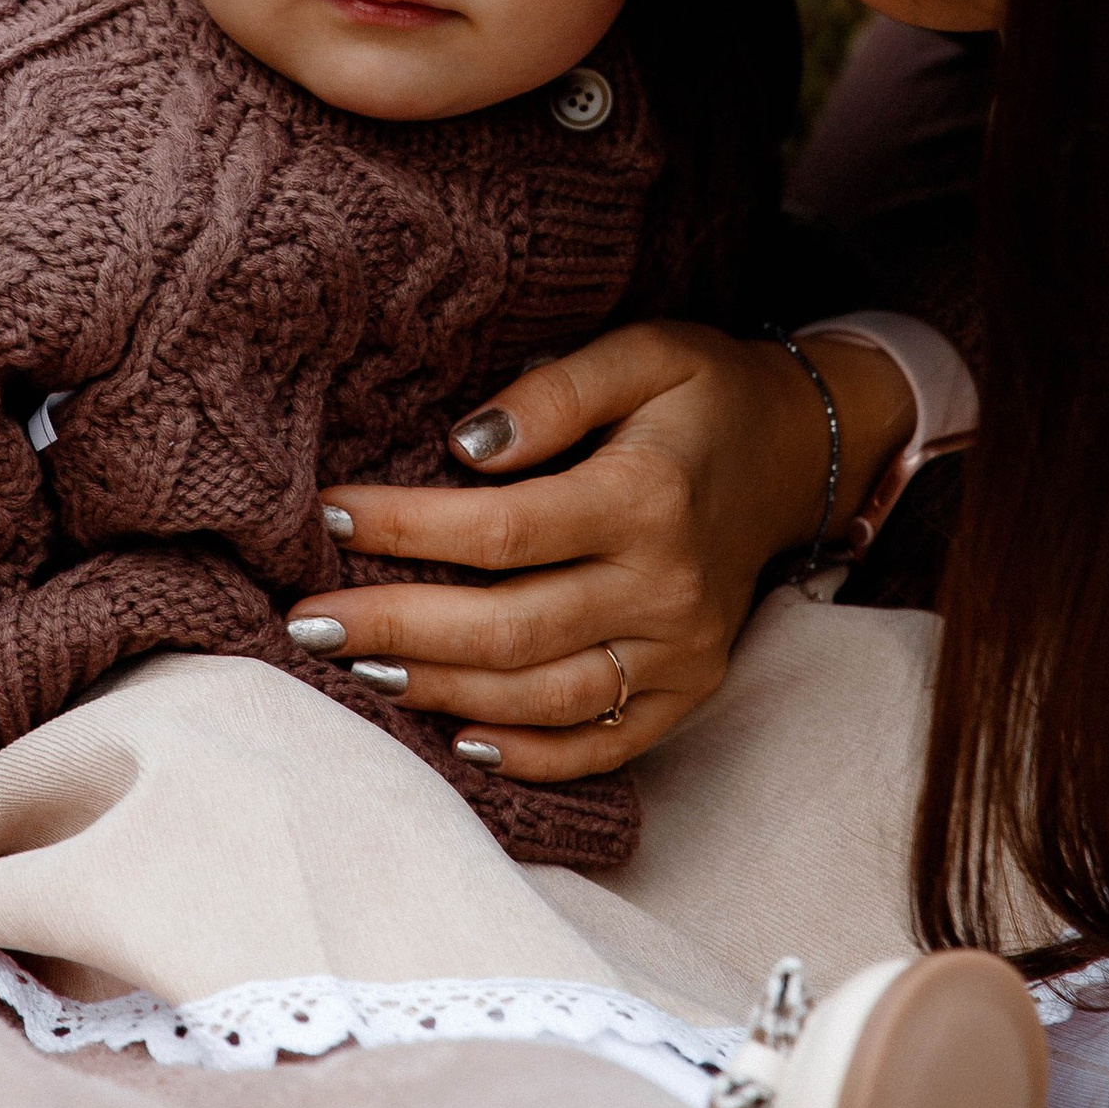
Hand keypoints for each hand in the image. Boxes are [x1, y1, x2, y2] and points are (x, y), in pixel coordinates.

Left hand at [297, 323, 913, 781]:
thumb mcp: (642, 352)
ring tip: (355, 671)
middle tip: (307, 621)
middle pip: (510, 628)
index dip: (408, 529)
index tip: (330, 515)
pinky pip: (604, 745)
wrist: (801, 450)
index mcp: (648, 495)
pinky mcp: (690, 689)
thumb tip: (463, 448)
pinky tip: (457, 742)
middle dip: (396, 630)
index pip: (504, 529)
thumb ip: (554, 394)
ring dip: (442, 691)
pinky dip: (528, 755)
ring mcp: (683, 651)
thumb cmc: (701, 393)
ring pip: (544, 695)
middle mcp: (668, 586)